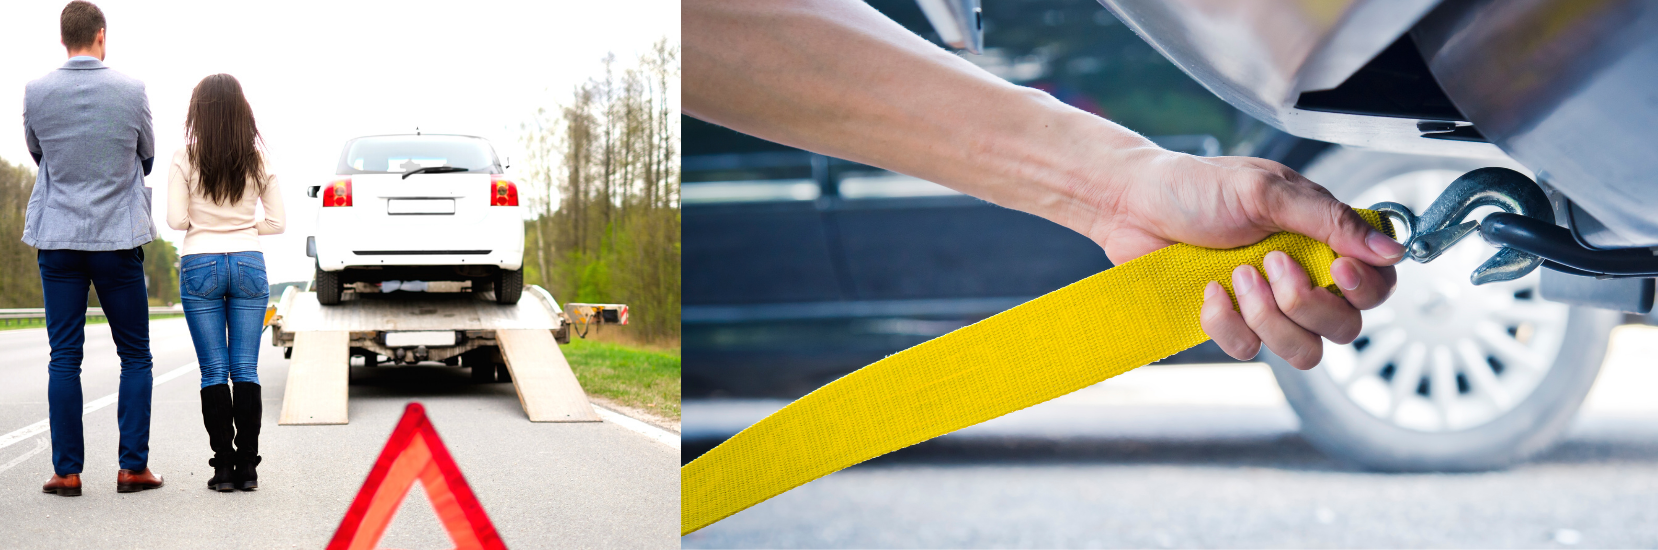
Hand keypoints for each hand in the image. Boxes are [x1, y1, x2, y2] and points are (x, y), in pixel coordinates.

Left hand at [1073, 147, 1404, 369]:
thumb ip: (1330, 221)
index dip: (1366, 288)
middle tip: (1270, 263)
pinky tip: (1208, 291)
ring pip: (1304, 352)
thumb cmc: (1198, 187)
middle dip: (1307, 304)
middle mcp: (1305, 278)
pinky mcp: (1232, 325)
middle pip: (1346, 328)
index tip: (1337, 269)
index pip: (1378, 284)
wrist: (1133, 205)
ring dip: (1269, 319)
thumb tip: (1392, 249)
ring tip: (1237, 276)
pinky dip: (1227, 324)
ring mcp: (1269, 307)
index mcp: (1323, 240)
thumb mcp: (1267, 191)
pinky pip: (1249, 350)